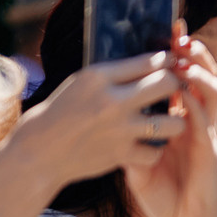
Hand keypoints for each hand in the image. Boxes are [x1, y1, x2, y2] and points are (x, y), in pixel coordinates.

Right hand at [3, 46, 189, 192]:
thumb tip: (153, 63)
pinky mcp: (122, 155)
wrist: (40, 150)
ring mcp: (120, 130)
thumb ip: (115, 74)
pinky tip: (148, 145)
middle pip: (168, 84)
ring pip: (173, 123)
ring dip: (174, 122)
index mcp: (98, 77)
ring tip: (166, 122)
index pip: (149, 61)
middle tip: (175, 91)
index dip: (168, 61)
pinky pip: (157, 151)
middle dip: (176, 85)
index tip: (173, 64)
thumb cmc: (62, 112)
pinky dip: (154, 150)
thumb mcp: (82, 83)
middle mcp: (112, 101)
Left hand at [127, 37, 216, 216]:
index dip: (176, 60)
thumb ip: (129, 139)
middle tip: (179, 34)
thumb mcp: (138, 164)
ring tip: (186, 54)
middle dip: (192, 56)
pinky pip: (205, 121)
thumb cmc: (164, 199)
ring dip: (199, 72)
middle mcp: (198, 126)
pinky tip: (183, 89)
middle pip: (200, 81)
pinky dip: (195, 103)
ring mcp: (207, 138)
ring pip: (210, 95)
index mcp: (181, 126)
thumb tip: (105, 120)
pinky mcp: (211, 153)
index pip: (181, 83)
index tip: (166, 36)